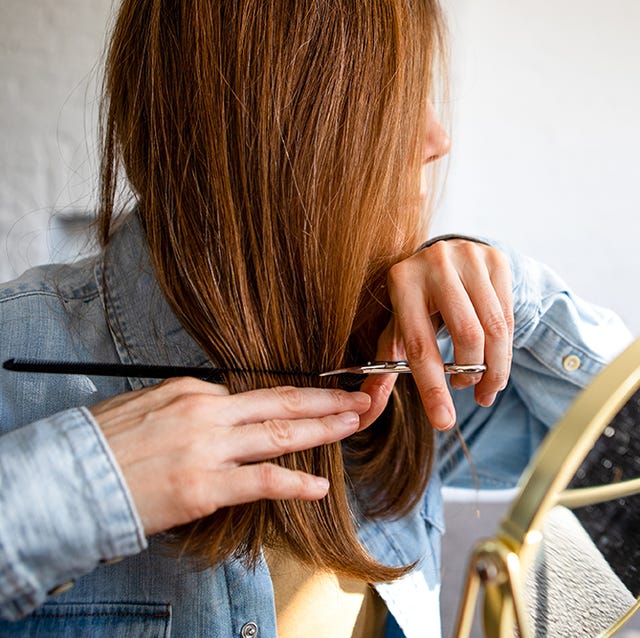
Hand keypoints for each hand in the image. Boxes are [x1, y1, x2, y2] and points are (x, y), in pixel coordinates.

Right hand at [90, 378, 369, 534]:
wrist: (69, 478)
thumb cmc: (105, 444)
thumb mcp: (148, 406)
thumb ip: (189, 406)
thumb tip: (218, 410)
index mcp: (192, 390)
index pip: (251, 395)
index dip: (289, 399)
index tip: (313, 400)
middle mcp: (206, 411)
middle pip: (279, 401)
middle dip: (324, 399)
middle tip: (357, 398)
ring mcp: (208, 447)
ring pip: (279, 433)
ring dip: (323, 428)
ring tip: (352, 424)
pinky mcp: (205, 486)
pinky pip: (261, 480)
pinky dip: (294, 482)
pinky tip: (318, 486)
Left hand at [360, 239, 513, 430]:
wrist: (445, 257)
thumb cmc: (417, 302)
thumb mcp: (398, 329)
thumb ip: (383, 369)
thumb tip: (364, 413)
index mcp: (402, 283)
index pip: (420, 345)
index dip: (432, 388)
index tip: (444, 421)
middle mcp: (435, 264)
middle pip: (467, 336)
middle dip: (471, 375)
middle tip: (465, 388)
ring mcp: (469, 258)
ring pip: (494, 329)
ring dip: (494, 369)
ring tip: (484, 385)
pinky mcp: (496, 259)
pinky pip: (509, 316)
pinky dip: (505, 349)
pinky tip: (496, 360)